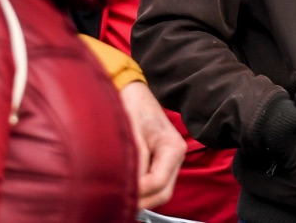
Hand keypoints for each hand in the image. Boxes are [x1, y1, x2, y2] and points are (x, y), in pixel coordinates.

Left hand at [119, 81, 184, 209]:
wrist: (133, 93)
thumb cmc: (133, 106)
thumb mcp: (133, 133)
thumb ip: (136, 160)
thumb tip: (132, 185)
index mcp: (173, 148)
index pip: (159, 182)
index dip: (140, 191)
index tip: (120, 193)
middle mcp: (176, 157)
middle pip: (163, 192)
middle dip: (143, 200)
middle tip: (119, 203)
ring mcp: (170, 161)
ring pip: (159, 191)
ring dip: (142, 197)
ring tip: (120, 196)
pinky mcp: (160, 162)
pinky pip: (154, 183)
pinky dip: (142, 189)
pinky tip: (126, 187)